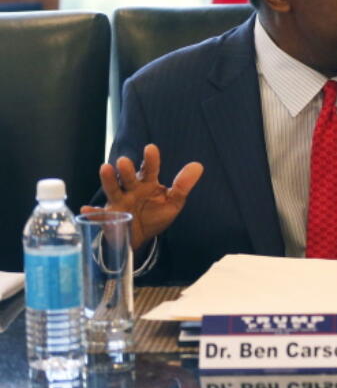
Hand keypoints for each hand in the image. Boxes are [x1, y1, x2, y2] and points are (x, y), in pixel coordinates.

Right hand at [84, 144, 202, 250]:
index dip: (150, 159)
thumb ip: (183, 185)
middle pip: (128, 177)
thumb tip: (198, 165)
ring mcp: (119, 202)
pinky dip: (93, 212)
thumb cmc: (155, 215)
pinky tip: (87, 209)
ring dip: (109, 180)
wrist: (141, 238)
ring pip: (113, 189)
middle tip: (124, 162)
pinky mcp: (109, 218)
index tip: (150, 149)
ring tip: (105, 169)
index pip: (149, 169)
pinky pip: (100, 215)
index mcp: (147, 184)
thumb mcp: (173, 202)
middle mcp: (131, 189)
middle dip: (126, 170)